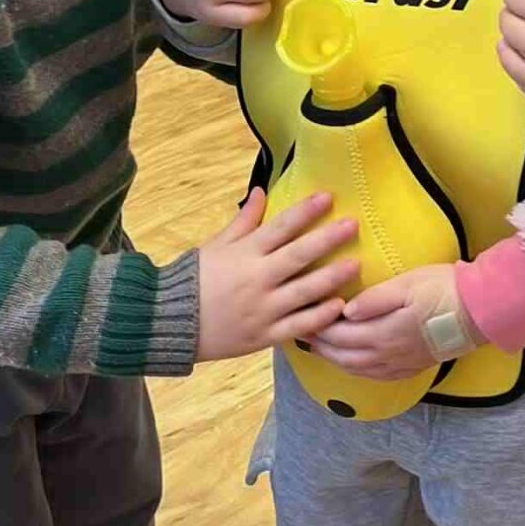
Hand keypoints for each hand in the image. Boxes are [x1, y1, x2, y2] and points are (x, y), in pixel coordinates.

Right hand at [196, 188, 358, 360]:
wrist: (169, 322)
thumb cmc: (194, 279)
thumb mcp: (216, 244)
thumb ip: (243, 220)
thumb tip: (261, 191)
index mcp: (245, 253)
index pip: (280, 226)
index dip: (305, 211)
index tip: (327, 197)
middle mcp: (257, 278)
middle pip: (299, 255)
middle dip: (328, 238)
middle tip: (353, 225)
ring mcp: (263, 308)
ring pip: (304, 291)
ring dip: (332, 277)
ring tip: (355, 265)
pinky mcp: (265, 334)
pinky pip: (298, 325)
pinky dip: (319, 316)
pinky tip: (339, 306)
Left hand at [308, 264, 484, 379]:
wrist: (480, 311)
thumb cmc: (444, 289)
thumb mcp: (408, 284)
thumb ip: (375, 299)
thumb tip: (346, 310)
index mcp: (383, 333)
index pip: (340, 334)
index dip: (318, 327)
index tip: (302, 316)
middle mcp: (388, 355)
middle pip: (344, 356)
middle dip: (321, 346)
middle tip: (301, 333)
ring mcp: (401, 364)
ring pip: (358, 368)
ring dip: (336, 360)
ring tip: (321, 349)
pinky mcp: (413, 367)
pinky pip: (377, 375)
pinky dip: (358, 370)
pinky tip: (355, 364)